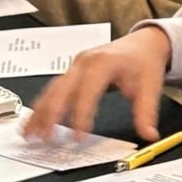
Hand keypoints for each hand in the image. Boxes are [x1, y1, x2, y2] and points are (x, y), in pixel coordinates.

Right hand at [26, 25, 170, 144]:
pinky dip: (42, 106)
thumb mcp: (150, 86)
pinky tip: (34, 122)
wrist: (143, 43)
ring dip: (40, 112)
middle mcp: (84, 63)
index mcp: (103, 63)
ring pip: (52, 90)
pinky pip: (53, 90)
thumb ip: (146, 112)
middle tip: (45, 138)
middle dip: (51, 115)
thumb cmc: (144, 62)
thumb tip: (149, 135)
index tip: (78, 136)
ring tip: (31, 134)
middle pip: (61, 89)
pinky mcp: (71, 72)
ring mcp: (74, 66)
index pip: (88, 91)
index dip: (81, 114)